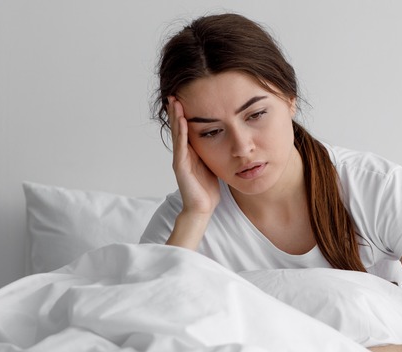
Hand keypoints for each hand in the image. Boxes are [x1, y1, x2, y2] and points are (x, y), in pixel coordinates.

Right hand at [168, 96, 220, 215]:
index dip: (185, 113)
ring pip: (177, 133)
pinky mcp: (180, 167)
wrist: (202, 208)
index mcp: (191, 151)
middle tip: (175, 93)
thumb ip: (215, 150)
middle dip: (177, 110)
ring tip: (174, 101)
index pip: (186, 128)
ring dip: (176, 117)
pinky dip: (181, 133)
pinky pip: (181, 146)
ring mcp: (180, 159)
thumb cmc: (208, 188)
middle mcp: (183, 153)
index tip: (185, 96)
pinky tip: (181, 121)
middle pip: (179, 127)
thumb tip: (226, 137)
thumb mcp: (213, 163)